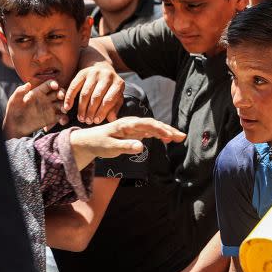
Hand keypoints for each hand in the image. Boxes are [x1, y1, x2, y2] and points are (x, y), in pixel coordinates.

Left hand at [3, 80, 68, 138]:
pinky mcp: (51, 119)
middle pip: (59, 92)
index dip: (54, 83)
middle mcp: (46, 99)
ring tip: (64, 109)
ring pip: (62, 104)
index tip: (55, 86)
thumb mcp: (14, 100)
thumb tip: (27, 84)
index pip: (49, 84)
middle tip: (62, 97)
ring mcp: (50, 109)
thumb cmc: (13, 111)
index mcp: (38, 92)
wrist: (15, 127)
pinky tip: (62, 121)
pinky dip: (64, 118)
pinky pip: (61, 117)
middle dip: (63, 93)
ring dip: (65, 105)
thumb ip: (19, 92)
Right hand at [66, 62, 124, 124]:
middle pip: (96, 97)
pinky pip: (74, 87)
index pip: (109, 100)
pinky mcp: (82, 73)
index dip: (102, 112)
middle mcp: (107, 76)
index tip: (96, 121)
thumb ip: (114, 108)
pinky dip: (69, 98)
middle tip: (87, 121)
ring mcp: (94, 73)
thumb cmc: (111, 88)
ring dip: (81, 108)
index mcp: (118, 83)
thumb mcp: (117, 97)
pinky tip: (67, 107)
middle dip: (91, 111)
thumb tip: (111, 119)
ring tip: (81, 118)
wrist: (102, 68)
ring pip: (85, 93)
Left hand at [70, 117, 185, 165]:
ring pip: (153, 128)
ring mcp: (134, 128)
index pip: (147, 124)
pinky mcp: (134, 133)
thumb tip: (142, 147)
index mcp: (127, 124)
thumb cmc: (99, 143)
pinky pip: (149, 132)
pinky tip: (167, 139)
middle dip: (168, 129)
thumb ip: (126, 146)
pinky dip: (159, 135)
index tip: (169, 136)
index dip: (159, 129)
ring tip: (179, 138)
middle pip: (154, 124)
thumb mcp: (110, 147)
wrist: (90, 141)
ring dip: (166, 132)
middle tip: (181, 136)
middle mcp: (132, 123)